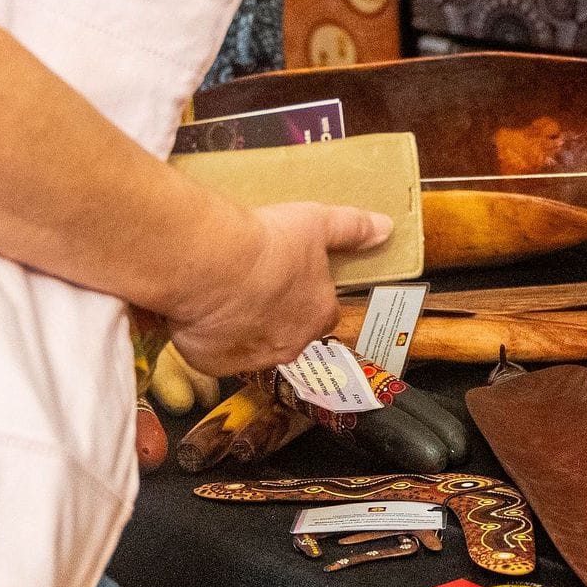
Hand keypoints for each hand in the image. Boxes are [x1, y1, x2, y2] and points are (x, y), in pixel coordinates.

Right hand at [165, 201, 391, 376]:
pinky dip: (208, 338)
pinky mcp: (214, 363)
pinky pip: (213, 354)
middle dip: (273, 315)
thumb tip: (384, 228)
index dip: (307, 296)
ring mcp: (252, 358)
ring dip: (241, 328)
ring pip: (250, 347)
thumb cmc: (265, 244)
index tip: (291, 279)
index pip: (323, 313)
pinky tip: (202, 310)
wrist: (213, 264)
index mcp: (318, 314)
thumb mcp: (317, 223)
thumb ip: (352, 228)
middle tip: (253, 284)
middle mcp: (290, 344)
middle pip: (288, 333)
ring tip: (224, 294)